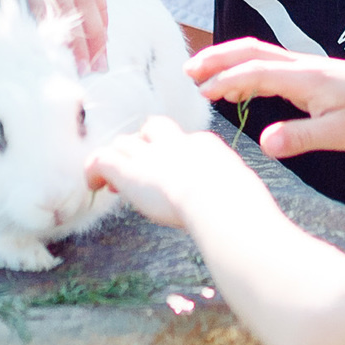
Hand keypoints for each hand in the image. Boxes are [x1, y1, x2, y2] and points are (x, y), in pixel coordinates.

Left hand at [88, 116, 258, 228]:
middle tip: (140, 168)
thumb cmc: (239, 208)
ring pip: (125, 143)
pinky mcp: (129, 170)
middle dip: (144, 144)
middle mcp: (175, 144)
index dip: (172, 156)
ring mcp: (150, 155)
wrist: (219, 203)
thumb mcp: (244, 195)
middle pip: (152, 129)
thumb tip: (251, 215)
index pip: (183, 141)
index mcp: (206, 147)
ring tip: (113, 180)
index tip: (172, 176)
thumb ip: (238, 197)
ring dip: (119, 158)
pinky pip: (102, 159)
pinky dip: (94, 169)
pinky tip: (93, 184)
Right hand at [189, 40, 344, 158]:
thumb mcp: (339, 134)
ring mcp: (302, 66)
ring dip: (226, 60)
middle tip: (187, 72)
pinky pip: (267, 63)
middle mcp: (299, 65)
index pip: (255, 72)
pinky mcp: (307, 72)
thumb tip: (264, 144)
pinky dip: (244, 68)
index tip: (201, 93)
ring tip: (201, 76)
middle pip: (249, 51)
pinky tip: (236, 87)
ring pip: (256, 53)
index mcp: (304, 78)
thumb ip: (301, 137)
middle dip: (216, 58)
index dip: (225, 80)